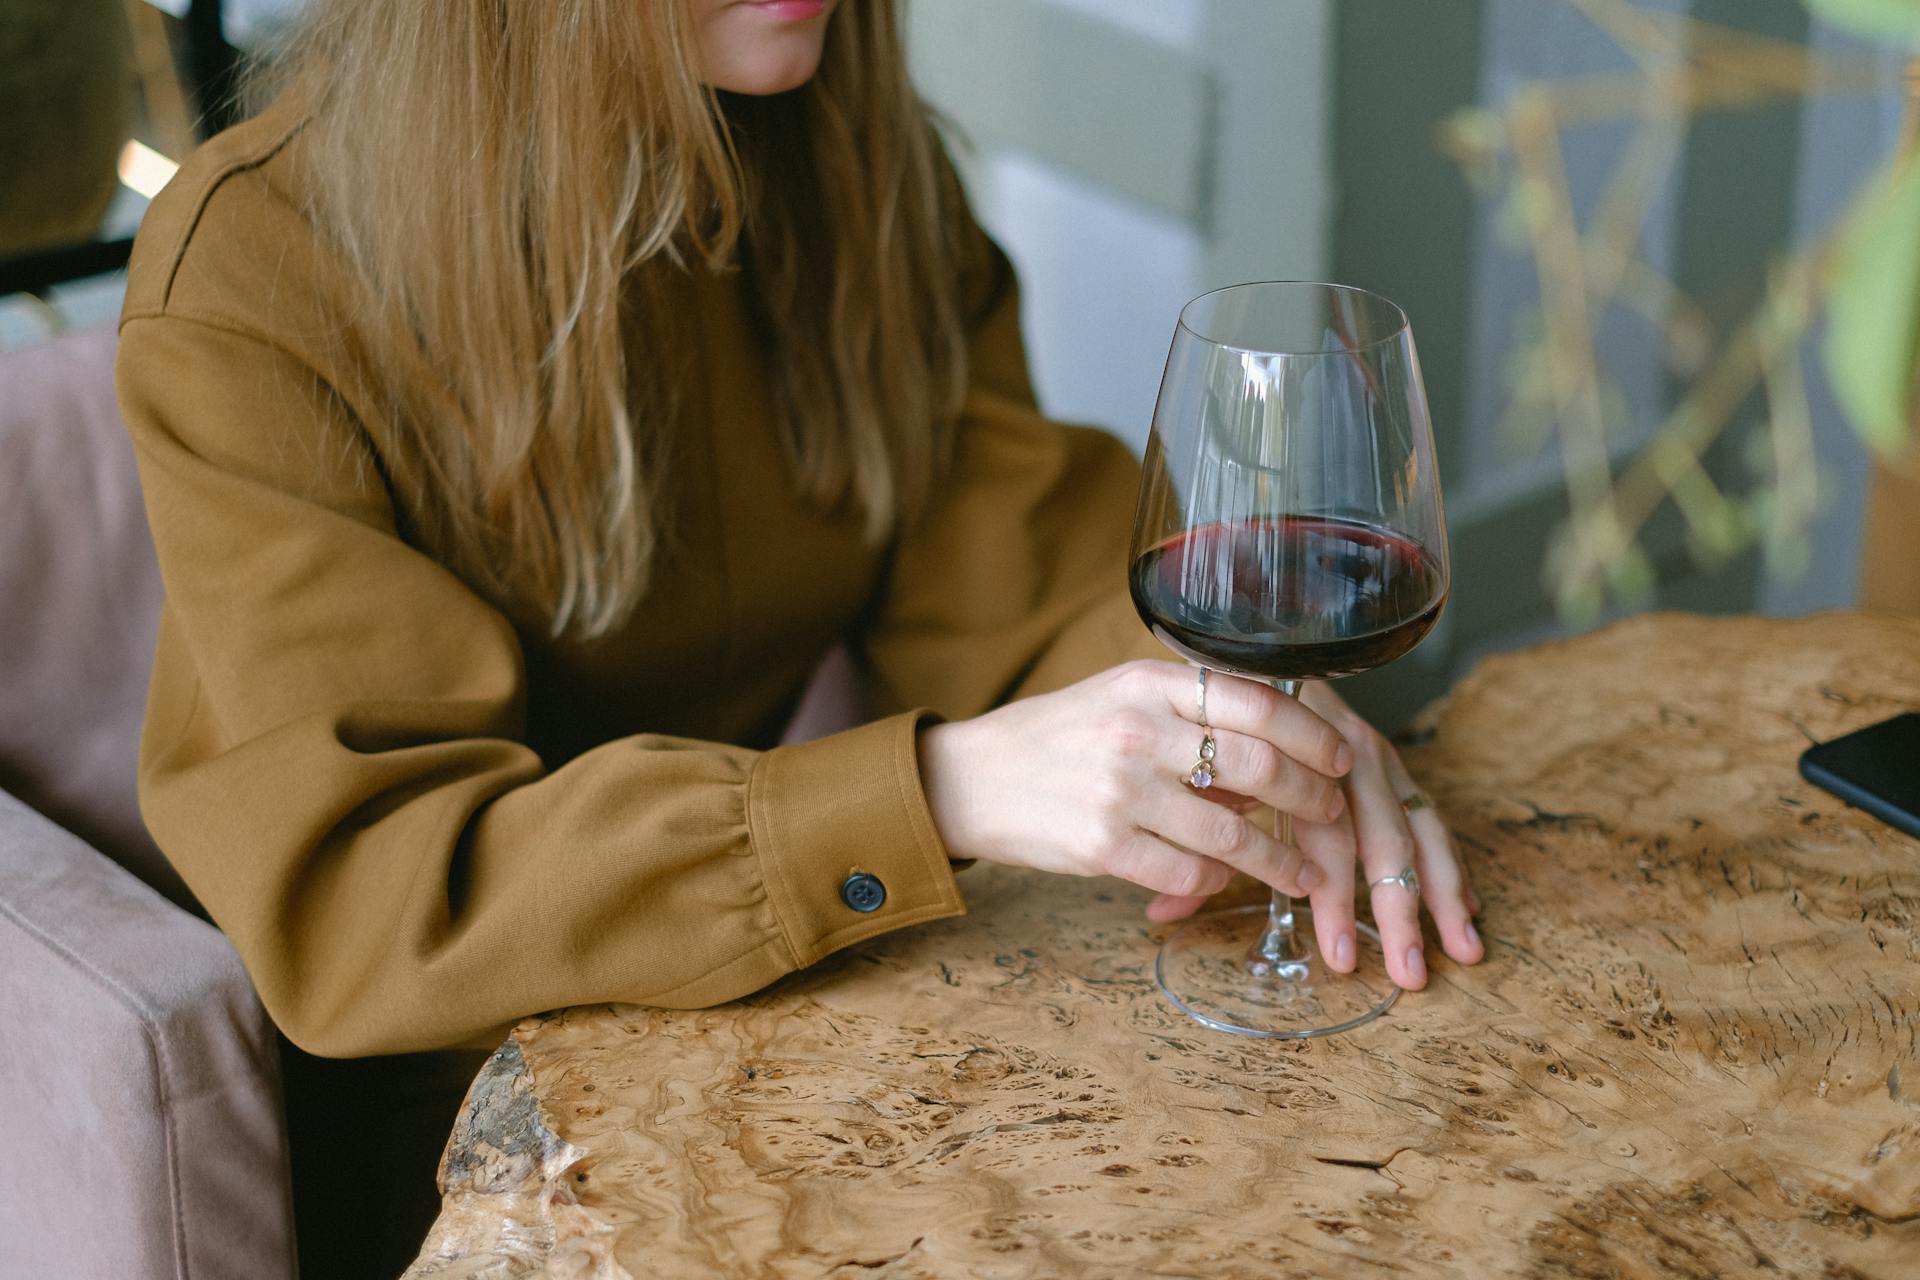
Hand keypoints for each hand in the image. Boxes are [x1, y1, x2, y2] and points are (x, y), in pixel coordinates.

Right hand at [920, 660, 1354, 904]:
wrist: (972, 779)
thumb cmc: (1058, 738)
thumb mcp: (1122, 701)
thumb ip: (1192, 718)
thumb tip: (1275, 762)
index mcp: (1149, 682)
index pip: (1258, 701)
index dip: (1313, 734)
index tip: (1342, 756)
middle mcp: (1139, 731)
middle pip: (1259, 767)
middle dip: (1312, 799)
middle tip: (1334, 816)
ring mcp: (1121, 791)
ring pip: (1233, 834)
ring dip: (1282, 861)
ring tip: (1307, 873)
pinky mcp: (1103, 846)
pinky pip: (1189, 874)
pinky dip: (1218, 882)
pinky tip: (1226, 881)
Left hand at [1145, 680, 1484, 988]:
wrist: (1244, 654)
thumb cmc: (1215, 732)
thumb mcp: (1200, 782)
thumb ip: (1191, 846)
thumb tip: (1160, 914)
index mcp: (1297, 755)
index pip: (1327, 834)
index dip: (1335, 898)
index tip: (1339, 958)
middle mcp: (1347, 752)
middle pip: (1384, 836)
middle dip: (1399, 909)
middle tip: (1407, 972)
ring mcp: (1378, 758)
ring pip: (1420, 827)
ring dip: (1442, 892)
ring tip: (1464, 949)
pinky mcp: (1393, 766)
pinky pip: (1429, 816)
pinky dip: (1450, 862)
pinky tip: (1465, 907)